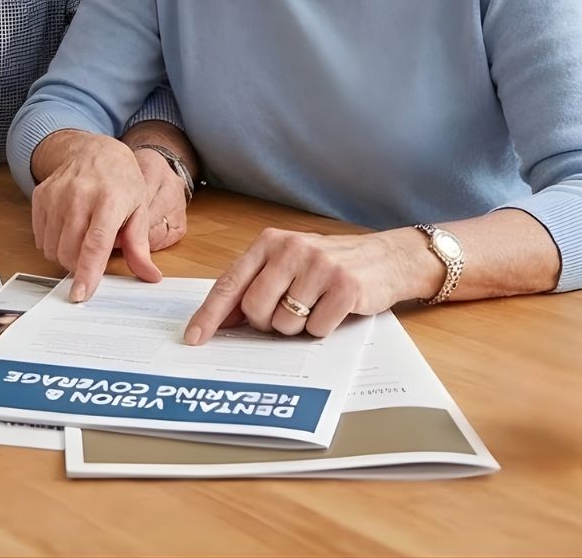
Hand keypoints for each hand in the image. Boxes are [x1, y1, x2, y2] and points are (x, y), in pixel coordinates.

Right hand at [30, 133, 189, 301]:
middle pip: (71, 251)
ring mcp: (57, 195)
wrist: (94, 151)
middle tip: (92, 256)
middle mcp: (80, 196)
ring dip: (65, 255)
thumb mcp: (139, 210)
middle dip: (80, 266)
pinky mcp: (41, 196)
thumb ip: (140, 246)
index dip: (88, 272)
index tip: (81, 295)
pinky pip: (40, 237)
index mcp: (110, 200)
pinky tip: (67, 229)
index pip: (96, 243)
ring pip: (52, 248)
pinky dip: (52, 243)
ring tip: (81, 239)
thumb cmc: (121, 182)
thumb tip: (150, 276)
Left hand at [183, 228, 438, 344]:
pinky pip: (316, 329)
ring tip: (315, 306)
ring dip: (297, 327)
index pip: (230, 283)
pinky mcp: (344, 286)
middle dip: (266, 323)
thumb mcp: (288, 264)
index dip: (210, 315)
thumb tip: (220, 321)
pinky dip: (322, 329)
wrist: (387, 258)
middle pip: (254, 309)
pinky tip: (334, 310)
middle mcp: (291, 250)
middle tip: (287, 313)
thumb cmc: (329, 265)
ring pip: (284, 323)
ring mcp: (319, 266)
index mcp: (270, 242)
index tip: (194, 338)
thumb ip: (255, 285)